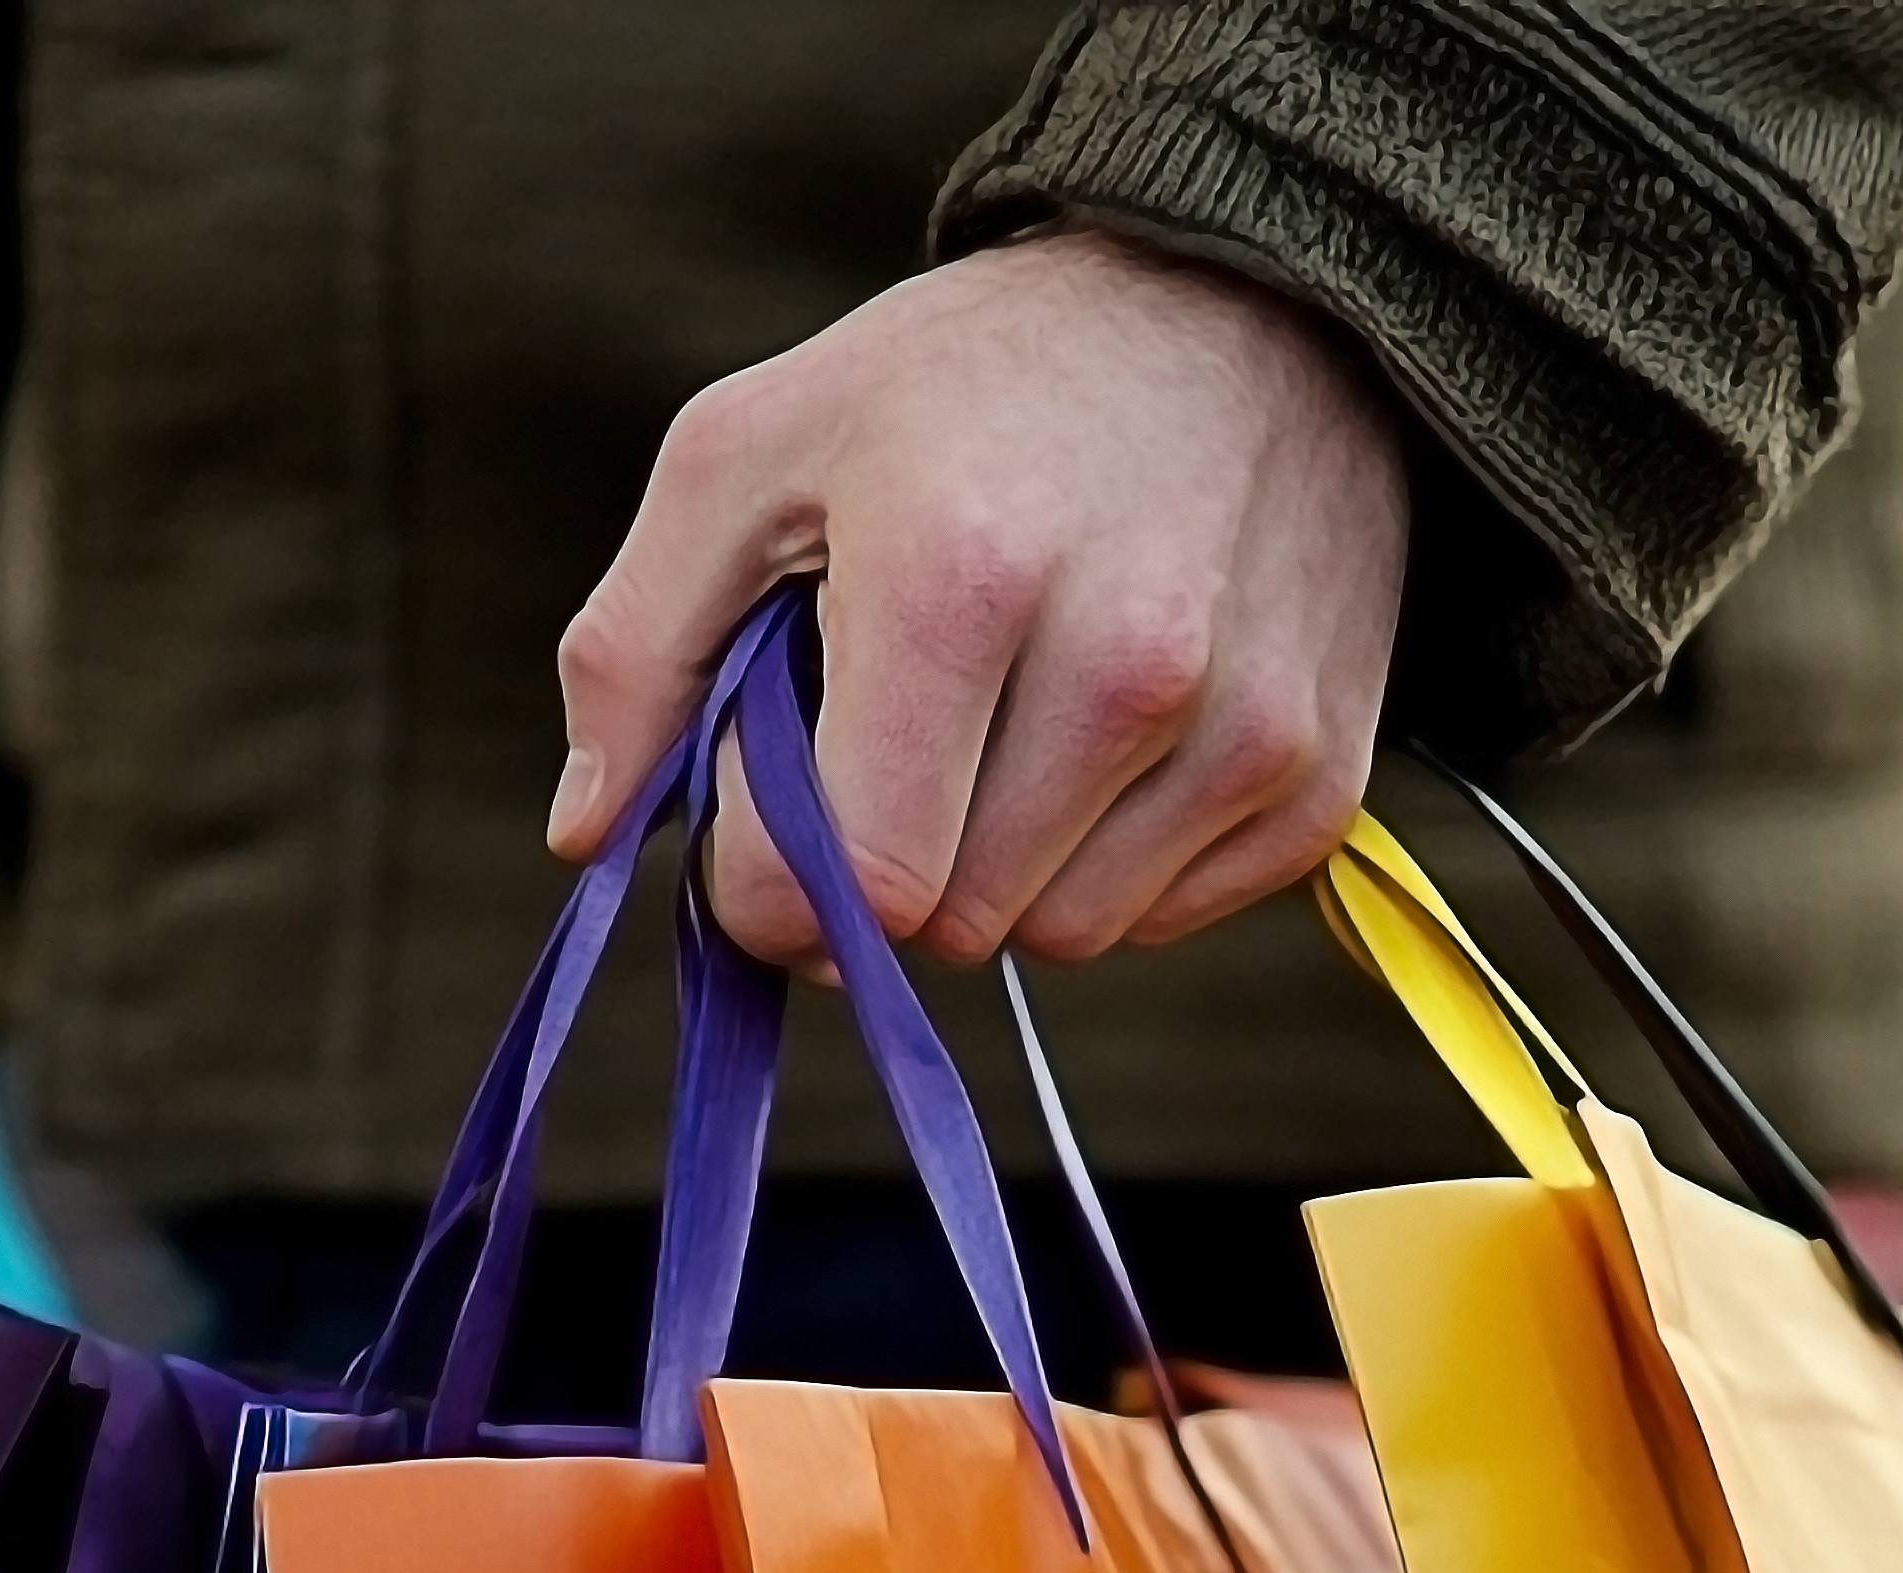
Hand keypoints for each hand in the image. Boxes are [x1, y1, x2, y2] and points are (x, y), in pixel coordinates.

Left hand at [550, 228, 1409, 971]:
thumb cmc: (964, 385)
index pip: (852, 879)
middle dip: (889, 868)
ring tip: (1008, 718)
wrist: (1246, 303)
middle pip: (950, 925)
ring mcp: (1239, 723)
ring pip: (1060, 938)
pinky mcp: (1315, 770)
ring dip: (1001, 870)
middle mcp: (1124, 660)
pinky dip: (1110, 860)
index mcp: (959, 576)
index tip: (765, 834)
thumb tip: (587, 832)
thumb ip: (638, 642)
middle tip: (897, 736)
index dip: (775, 893)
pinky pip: (1163, 917)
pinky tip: (1105, 732)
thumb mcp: (756, 449)